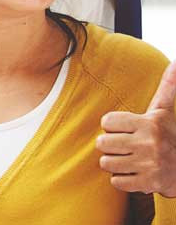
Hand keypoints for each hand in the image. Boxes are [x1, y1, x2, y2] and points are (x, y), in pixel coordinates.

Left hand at [98, 59, 175, 196]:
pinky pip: (116, 182)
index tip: (126, 129)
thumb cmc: (170, 136)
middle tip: (126, 147)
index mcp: (149, 123)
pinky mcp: (149, 184)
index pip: (107, 121)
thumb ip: (167, 88)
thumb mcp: (164, 112)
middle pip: (102, 143)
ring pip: (107, 163)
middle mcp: (149, 143)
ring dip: (116, 164)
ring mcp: (149, 165)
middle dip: (111, 146)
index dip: (113, 126)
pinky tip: (136, 174)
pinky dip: (123, 180)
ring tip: (130, 160)